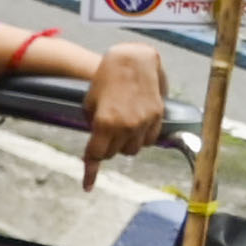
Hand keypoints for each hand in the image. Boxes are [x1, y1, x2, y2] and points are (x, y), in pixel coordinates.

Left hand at [81, 37, 168, 176]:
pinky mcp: (157, 116)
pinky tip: (136, 126)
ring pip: (134, 149)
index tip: (88, 185)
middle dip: (108, 149)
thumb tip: (97, 141)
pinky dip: (141, 138)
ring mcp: (144, 121)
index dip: (91, 170)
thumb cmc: (106, 79)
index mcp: (104, 122)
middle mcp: (126, 125)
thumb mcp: (89, 103)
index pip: (97, 154)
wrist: (132, 59)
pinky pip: (150, 139)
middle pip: (115, 154)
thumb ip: (93, 124)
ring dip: (125, 144)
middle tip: (105, 135)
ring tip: (121, 127)